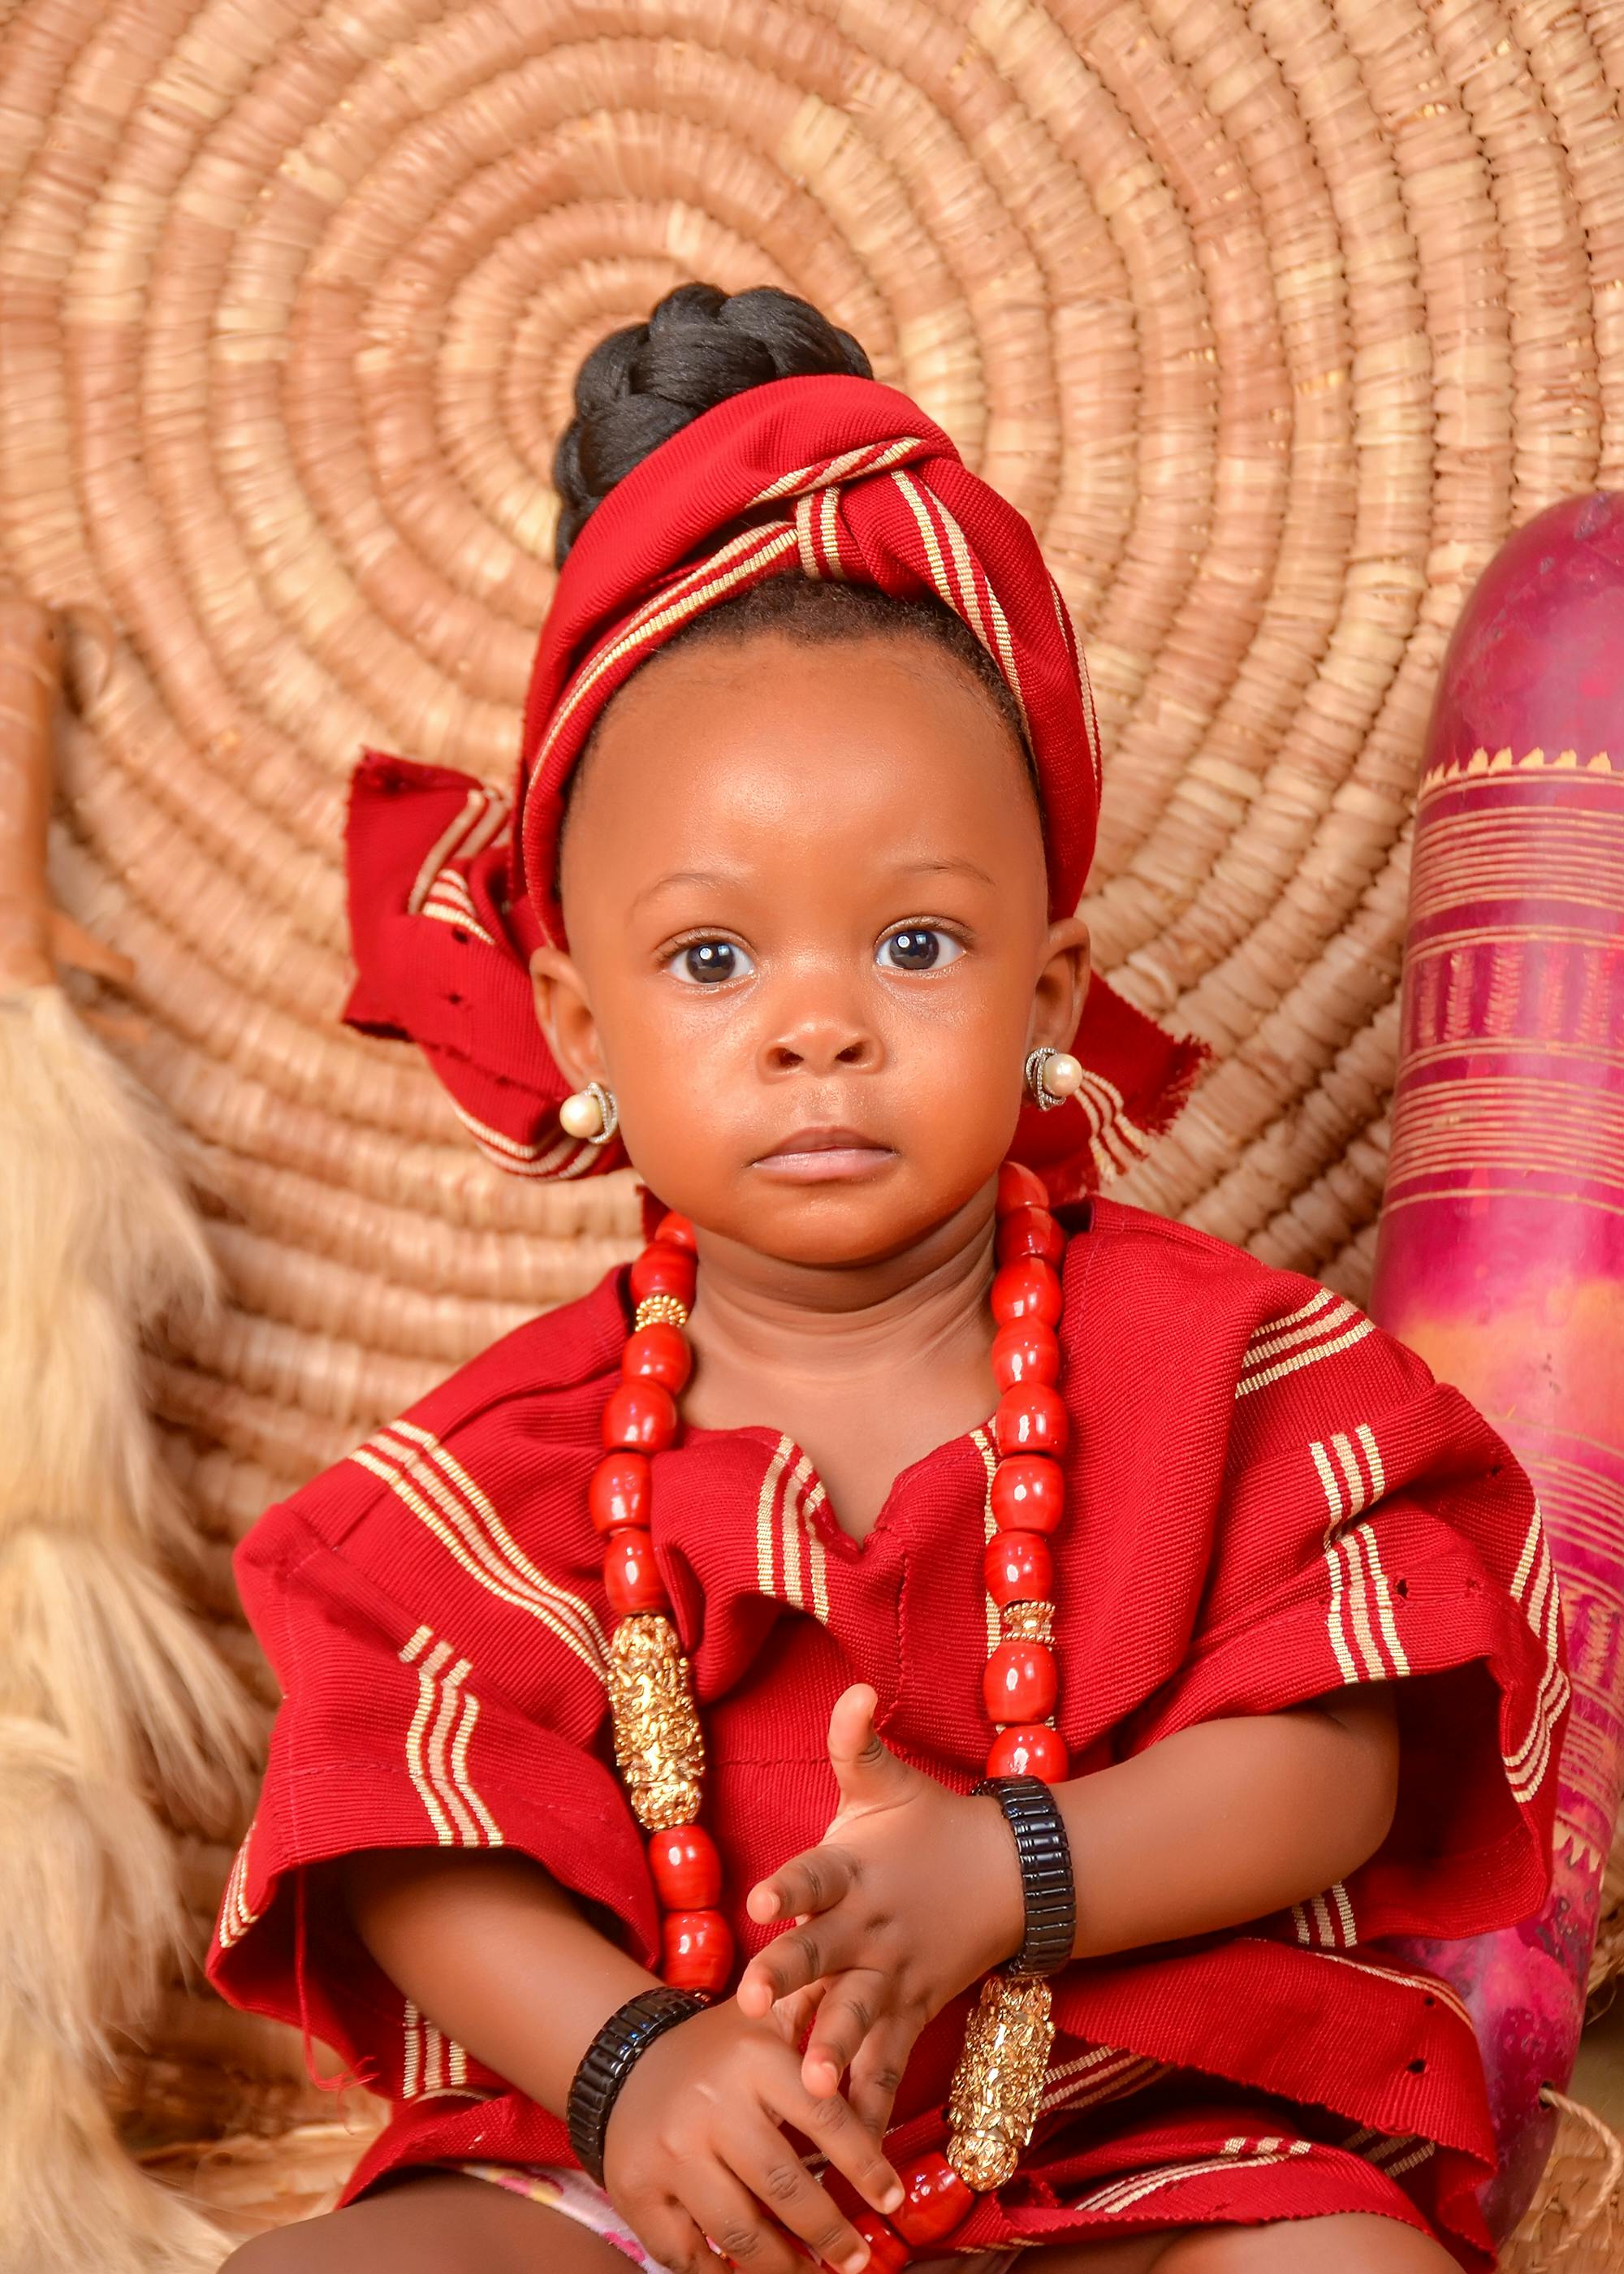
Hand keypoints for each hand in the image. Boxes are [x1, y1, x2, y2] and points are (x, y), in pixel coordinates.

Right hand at [603, 1993, 903, 2273]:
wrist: (623, 2060)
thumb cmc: (717, 2051)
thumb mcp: (765, 2019)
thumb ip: (818, 2014)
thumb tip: (877, 2005)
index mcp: (752, 2060)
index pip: (823, 2117)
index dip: (864, 2164)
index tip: (891, 2201)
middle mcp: (710, 2107)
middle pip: (783, 2186)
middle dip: (830, 2232)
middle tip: (858, 2259)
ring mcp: (670, 2154)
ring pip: (739, 2231)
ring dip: (784, 2266)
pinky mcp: (636, 2191)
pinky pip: (685, 2254)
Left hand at [735, 1685, 1023, 2133]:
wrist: (1009, 1875)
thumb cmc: (927, 1826)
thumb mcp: (887, 1782)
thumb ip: (855, 1743)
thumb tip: (854, 1690)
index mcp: (853, 1870)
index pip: (815, 1876)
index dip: (788, 1888)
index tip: (759, 1900)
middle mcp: (869, 1928)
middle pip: (825, 1955)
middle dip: (791, 1980)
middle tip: (756, 2005)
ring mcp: (893, 1977)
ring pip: (861, 2018)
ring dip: (836, 2050)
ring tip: (812, 2088)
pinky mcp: (912, 2013)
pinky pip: (890, 2063)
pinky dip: (873, 2102)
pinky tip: (853, 2148)